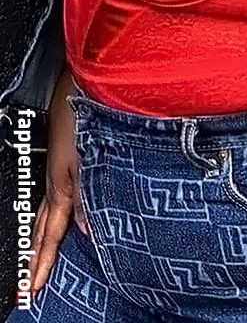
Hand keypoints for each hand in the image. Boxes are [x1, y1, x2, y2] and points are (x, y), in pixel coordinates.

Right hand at [28, 69, 88, 293]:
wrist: (81, 85)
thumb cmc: (89, 117)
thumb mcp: (93, 159)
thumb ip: (91, 196)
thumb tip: (89, 230)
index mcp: (63, 185)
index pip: (50, 233)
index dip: (42, 261)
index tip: (34, 287)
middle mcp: (56, 182)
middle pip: (42, 227)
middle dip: (36, 257)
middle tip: (28, 286)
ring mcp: (57, 171)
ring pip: (46, 212)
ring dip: (42, 238)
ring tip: (38, 261)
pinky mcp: (64, 160)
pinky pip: (54, 196)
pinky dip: (54, 214)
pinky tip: (64, 218)